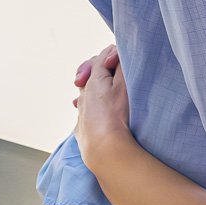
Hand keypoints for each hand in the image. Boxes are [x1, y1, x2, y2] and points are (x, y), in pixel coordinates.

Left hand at [74, 45, 129, 166]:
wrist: (104, 150)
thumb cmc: (117, 116)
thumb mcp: (124, 85)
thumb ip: (122, 65)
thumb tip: (117, 53)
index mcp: (93, 79)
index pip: (103, 57)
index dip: (114, 55)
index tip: (121, 63)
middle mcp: (83, 92)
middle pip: (91, 71)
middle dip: (102, 67)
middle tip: (112, 68)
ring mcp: (81, 111)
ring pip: (86, 90)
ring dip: (94, 85)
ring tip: (103, 89)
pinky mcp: (82, 128)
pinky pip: (84, 110)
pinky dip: (90, 104)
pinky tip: (91, 110)